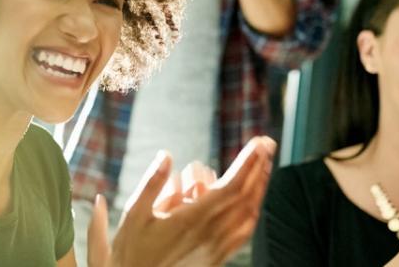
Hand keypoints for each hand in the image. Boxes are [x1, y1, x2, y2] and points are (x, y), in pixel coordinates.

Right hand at [88, 136, 276, 266]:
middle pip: (244, 197)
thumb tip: (166, 155)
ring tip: (264, 167)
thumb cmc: (131, 253)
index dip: (248, 163)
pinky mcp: (216, 259)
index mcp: (191, 219)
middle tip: (267, 144)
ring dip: (259, 188)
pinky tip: (252, 204)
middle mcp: (209, 234)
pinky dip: (252, 213)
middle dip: (259, 167)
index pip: (229, 186)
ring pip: (247, 214)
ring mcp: (215, 248)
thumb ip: (152, 184)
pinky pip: (242, 234)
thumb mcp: (132, 215)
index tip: (260, 143)